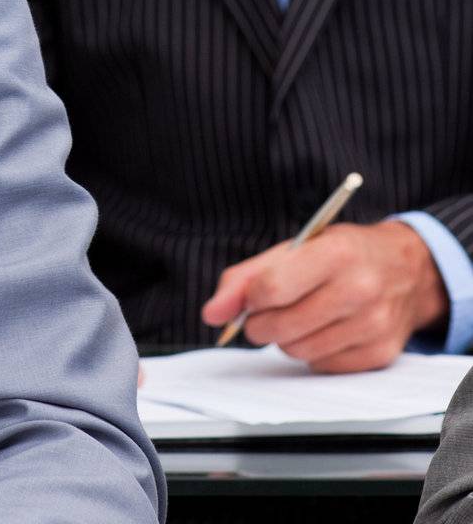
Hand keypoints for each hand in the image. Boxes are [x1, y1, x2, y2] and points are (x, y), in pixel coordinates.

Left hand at [200, 222, 448, 372]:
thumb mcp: (294, 249)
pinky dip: (313, 353)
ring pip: (298, 352)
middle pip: (281, 326)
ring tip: (299, 317)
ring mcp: (374, 325)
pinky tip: (324, 331)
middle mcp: (359, 289)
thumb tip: (211, 314)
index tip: (252, 297)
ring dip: (286, 339)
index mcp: (334, 253)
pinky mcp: (381, 353)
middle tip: (267, 312)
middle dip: (261, 323)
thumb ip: (245, 277)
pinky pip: (322, 366)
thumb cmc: (340, 254)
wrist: (405, 270)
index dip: (251, 298)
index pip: (271, 288)